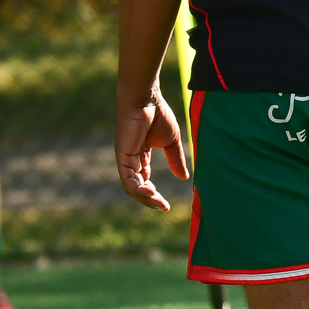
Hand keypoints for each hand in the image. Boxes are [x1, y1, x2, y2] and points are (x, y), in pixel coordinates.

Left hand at [116, 90, 189, 210]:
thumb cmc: (158, 115)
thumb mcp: (171, 142)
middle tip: (164, 207)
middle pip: (137, 187)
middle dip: (150, 200)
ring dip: (144, 197)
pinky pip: (128, 178)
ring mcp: (126, 159)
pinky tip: (149, 191)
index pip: (144, 180)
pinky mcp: (123, 156)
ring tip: (159, 202)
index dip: (153, 194)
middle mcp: (131, 160)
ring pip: (131, 187)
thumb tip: (184, 178)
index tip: (166, 205)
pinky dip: (137, 188)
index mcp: (141, 156)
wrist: (147, 100)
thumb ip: (175, 160)